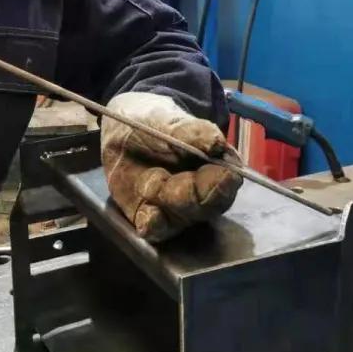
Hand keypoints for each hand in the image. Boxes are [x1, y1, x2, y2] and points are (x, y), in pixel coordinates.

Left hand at [101, 92, 242, 242]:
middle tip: (166, 178)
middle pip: (208, 206)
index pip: (229, 180)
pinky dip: (153, 225)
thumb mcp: (170, 121)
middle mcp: (204, 193)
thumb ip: (194, 132)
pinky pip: (158, 230)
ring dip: (166, 203)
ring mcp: (180, 210)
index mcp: (218, 166)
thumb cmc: (156, 124)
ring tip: (147, 183)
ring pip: (183, 219)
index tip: (218, 175)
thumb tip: (217, 143)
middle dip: (190, 196)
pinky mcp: (154, 219)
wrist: (123, 131)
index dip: (222, 182)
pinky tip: (148, 215)